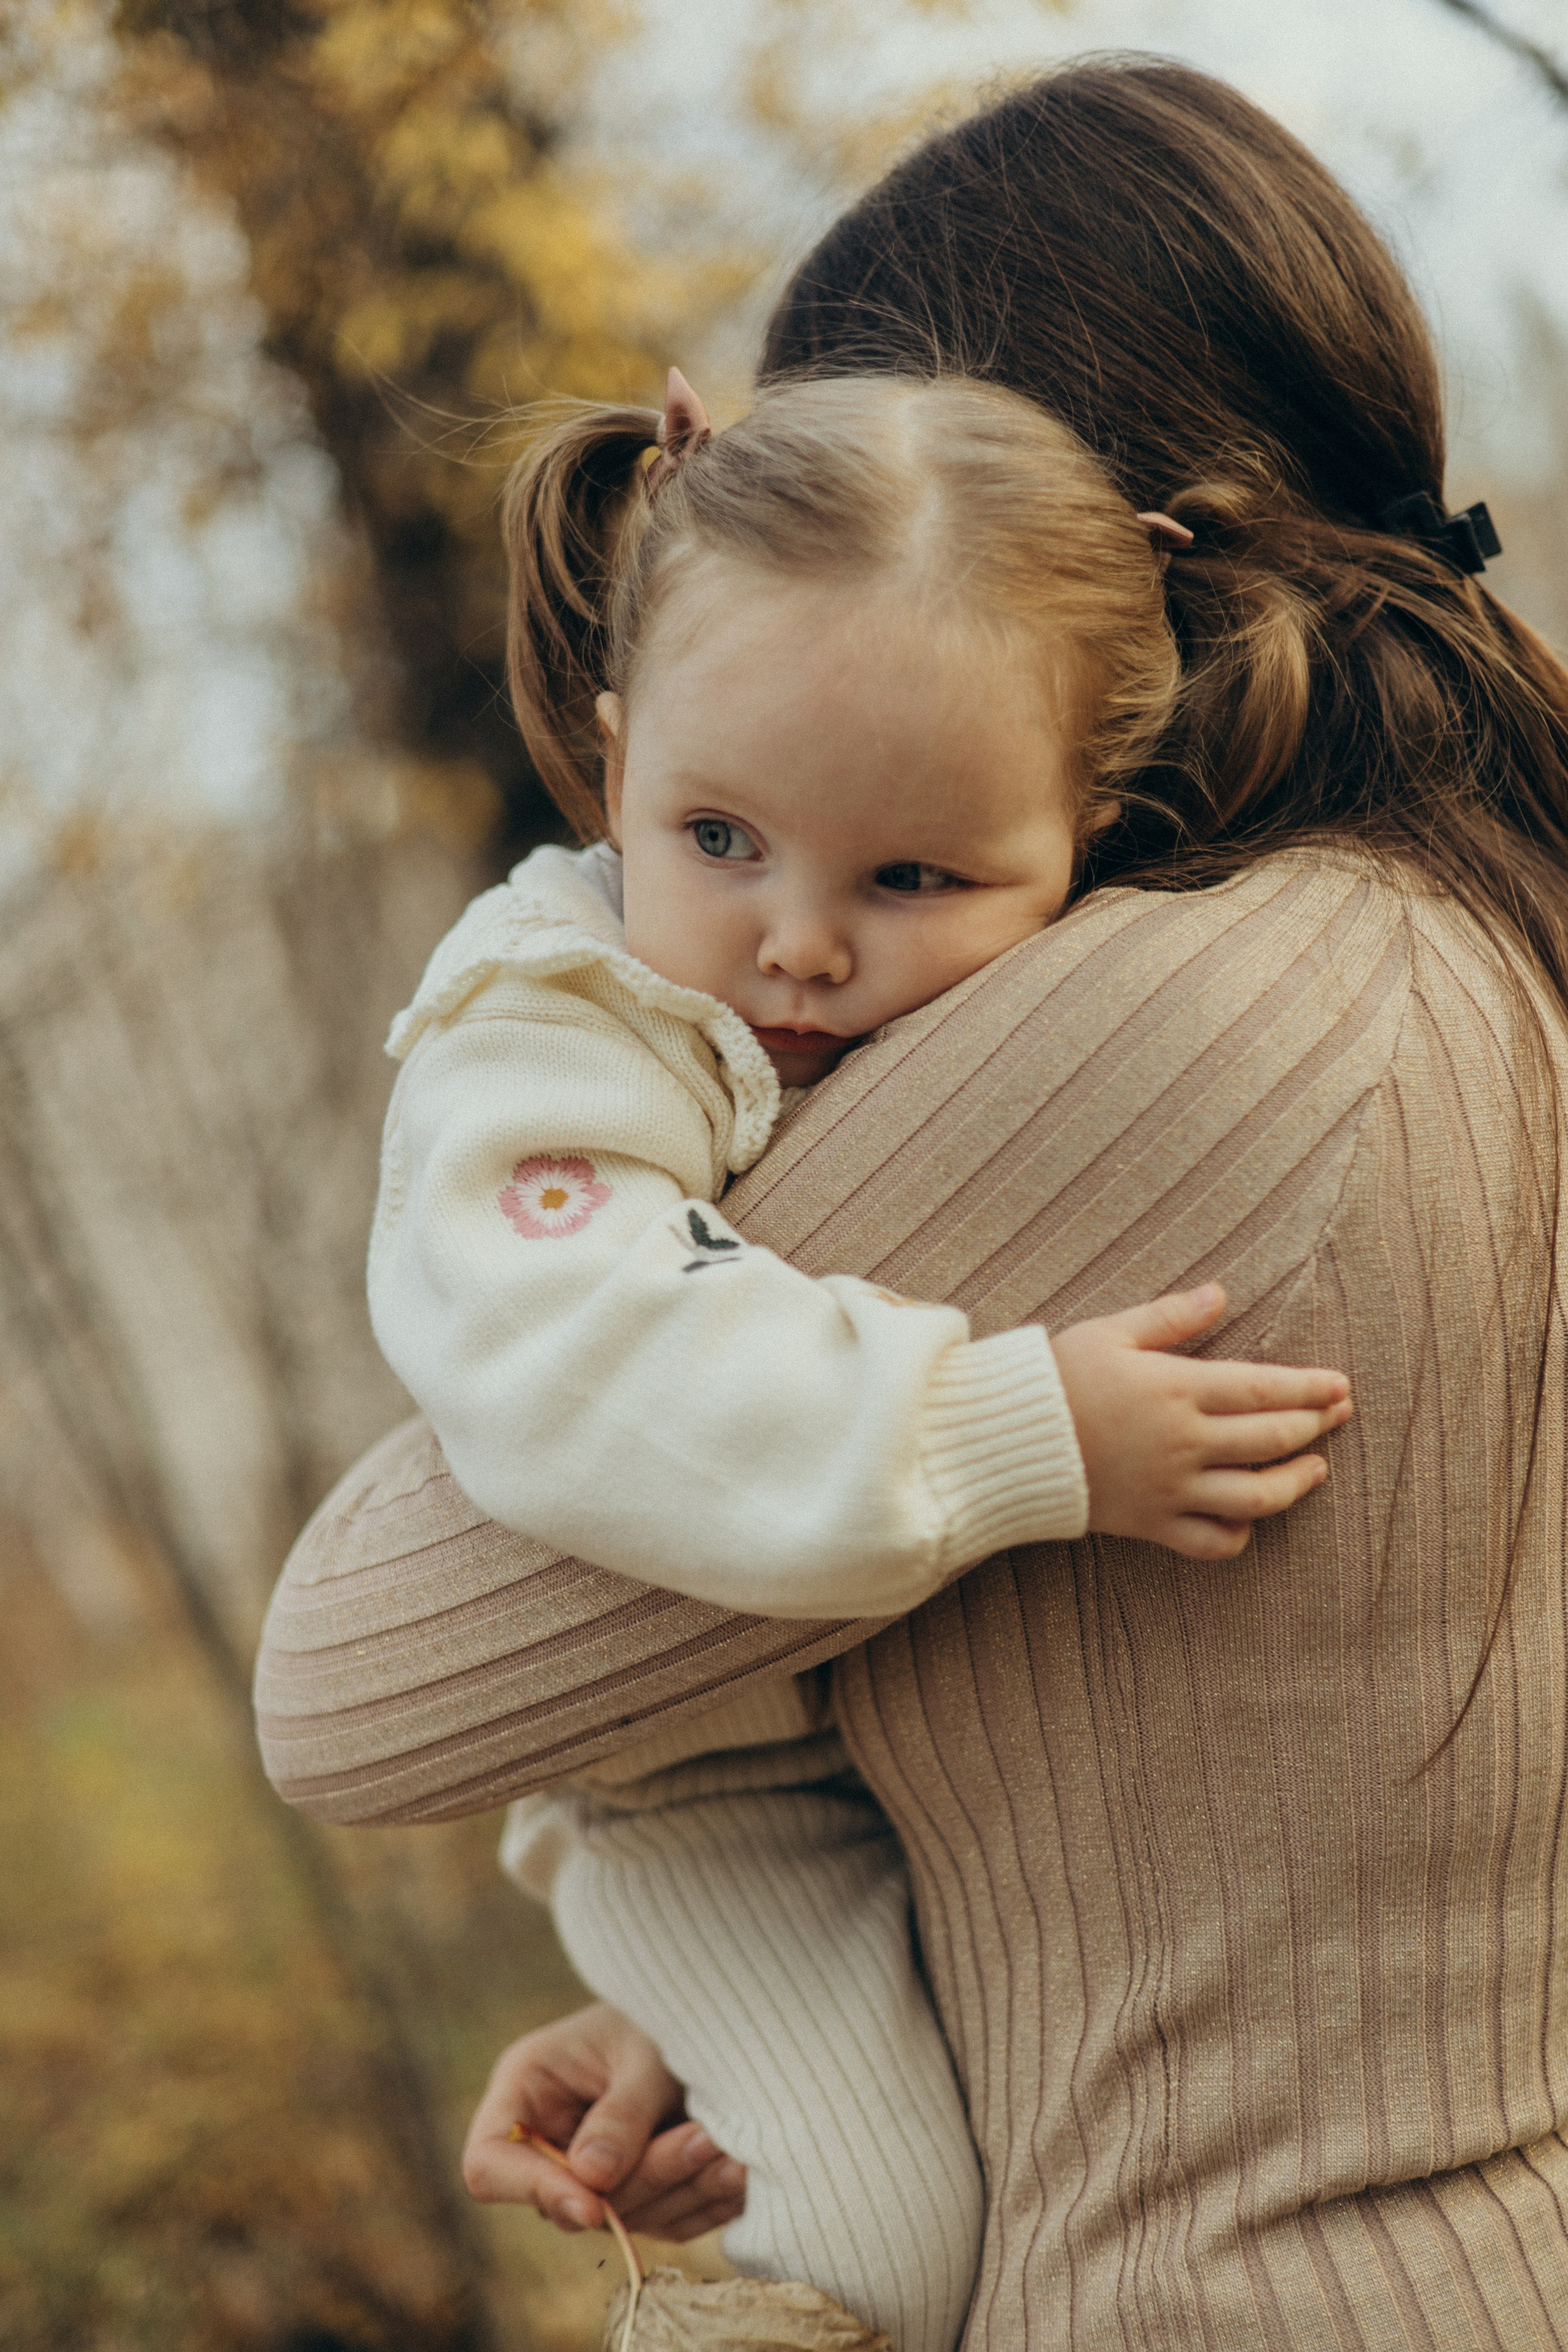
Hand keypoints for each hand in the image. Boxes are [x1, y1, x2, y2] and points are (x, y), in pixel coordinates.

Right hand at [461, 2001, 746, 2242]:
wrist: (703, 2014)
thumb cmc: (660, 2015)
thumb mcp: (643, 2052)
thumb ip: (622, 2113)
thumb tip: (593, 2181)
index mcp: (525, 2089)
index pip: (490, 2163)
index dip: (533, 2190)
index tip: (592, 2204)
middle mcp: (548, 2140)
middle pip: (569, 2201)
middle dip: (643, 2178)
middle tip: (706, 2140)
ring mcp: (590, 2175)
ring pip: (624, 2219)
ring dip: (682, 2190)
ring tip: (735, 2154)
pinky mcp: (635, 2194)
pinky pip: (662, 2222)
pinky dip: (702, 2202)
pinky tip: (739, 2173)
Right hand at [1050, 1283, 1351, 1559]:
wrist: (1002, 1440)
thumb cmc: (1056, 1376)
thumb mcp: (1111, 1331)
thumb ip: (1171, 1317)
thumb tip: (1221, 1294)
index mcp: (1177, 1389)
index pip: (1264, 1390)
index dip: (1309, 1389)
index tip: (1341, 1386)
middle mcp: (1182, 1442)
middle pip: (1270, 1439)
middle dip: (1314, 1426)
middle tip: (1340, 1415)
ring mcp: (1169, 1488)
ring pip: (1253, 1497)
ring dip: (1293, 1484)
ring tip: (1314, 1469)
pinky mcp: (1150, 1523)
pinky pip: (1208, 1542)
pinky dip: (1238, 1536)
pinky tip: (1250, 1520)